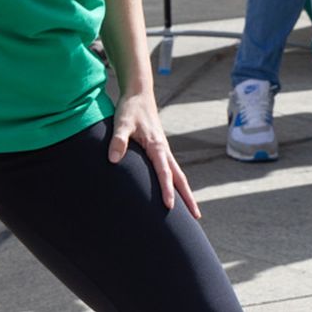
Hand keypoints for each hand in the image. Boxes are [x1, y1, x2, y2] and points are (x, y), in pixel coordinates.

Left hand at [108, 92, 200, 217]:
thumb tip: (114, 160)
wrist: (138, 94)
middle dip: (188, 197)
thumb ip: (118, 140)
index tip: (170, 206)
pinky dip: (177, 183)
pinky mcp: (159, 149)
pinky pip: (171, 170)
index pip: (164, 172)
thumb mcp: (121, 122)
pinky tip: (175, 192)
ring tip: (191, 212)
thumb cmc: (130, 108)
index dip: (167, 190)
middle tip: (197, 217)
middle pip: (180, 178)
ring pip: (178, 175)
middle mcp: (164, 150)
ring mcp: (164, 150)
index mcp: (157, 146)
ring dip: (185, 192)